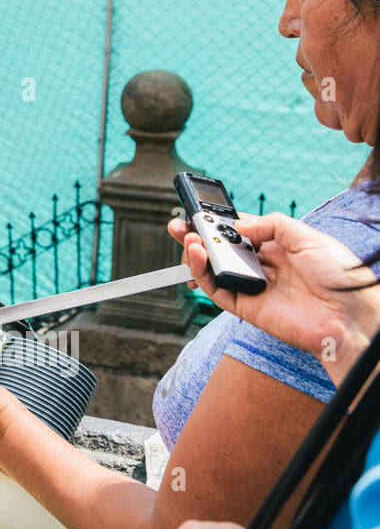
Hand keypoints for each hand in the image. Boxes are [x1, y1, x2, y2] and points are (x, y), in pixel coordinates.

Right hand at [167, 212, 379, 382]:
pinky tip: (198, 255)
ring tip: (188, 239)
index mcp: (279, 248)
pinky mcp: (246, 307)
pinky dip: (201, 273)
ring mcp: (253, 286)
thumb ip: (271, 224)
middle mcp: (263, 266)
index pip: (239, 231)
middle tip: (179, 226)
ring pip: (214, 269)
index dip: (219, 222)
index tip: (201, 212)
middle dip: (198, 236)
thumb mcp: (308, 236)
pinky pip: (216, 288)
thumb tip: (238, 226)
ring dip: (196, 253)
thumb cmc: (339, 277)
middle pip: (221, 250)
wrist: (350, 316)